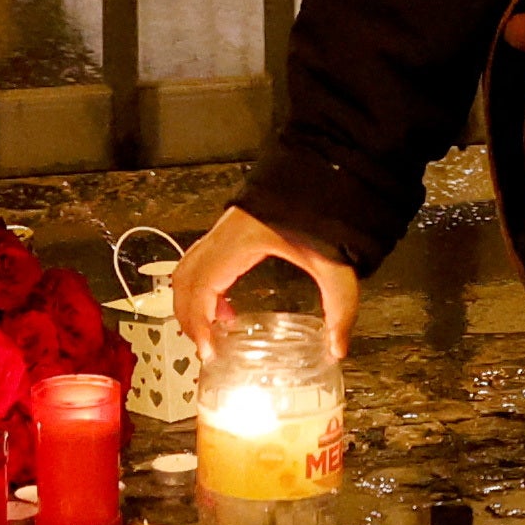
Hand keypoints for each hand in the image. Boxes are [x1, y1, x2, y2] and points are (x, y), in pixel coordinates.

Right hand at [173, 206, 361, 360]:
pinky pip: (200, 263)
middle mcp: (224, 234)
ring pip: (187, 270)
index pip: (201, 285)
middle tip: (205, 347)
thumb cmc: (323, 211)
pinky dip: (201, 289)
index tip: (207, 349)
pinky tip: (226, 308)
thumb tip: (338, 347)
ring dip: (191, 303)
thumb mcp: (335, 266)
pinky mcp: (230, 231)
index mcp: (240, 242)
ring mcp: (223, 230)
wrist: (324, 175)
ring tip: (213, 331)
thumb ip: (340, 308)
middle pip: (184, 280)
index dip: (198, 320)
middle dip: (188, 317)